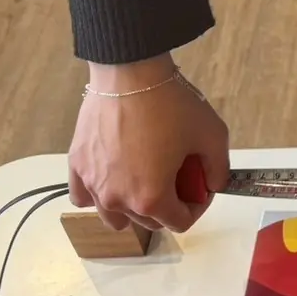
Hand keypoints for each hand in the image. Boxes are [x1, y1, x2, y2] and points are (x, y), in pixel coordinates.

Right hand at [68, 54, 229, 232]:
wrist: (131, 74)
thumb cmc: (172, 104)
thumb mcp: (213, 135)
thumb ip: (219, 168)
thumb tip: (214, 184)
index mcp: (152, 198)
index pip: (180, 221)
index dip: (198, 205)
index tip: (202, 183)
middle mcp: (118, 199)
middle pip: (148, 220)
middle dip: (168, 203)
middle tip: (178, 174)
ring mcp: (93, 183)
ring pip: (113, 215)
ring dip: (132, 207)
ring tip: (145, 180)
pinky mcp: (77, 165)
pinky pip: (83, 195)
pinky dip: (97, 194)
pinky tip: (112, 178)